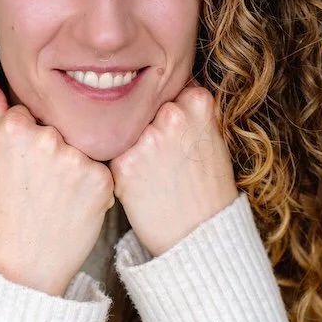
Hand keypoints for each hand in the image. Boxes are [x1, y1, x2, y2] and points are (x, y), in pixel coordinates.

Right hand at [0, 66, 114, 295]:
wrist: (19, 267)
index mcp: (13, 126)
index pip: (31, 111)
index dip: (28, 138)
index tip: (21, 166)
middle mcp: (46, 137)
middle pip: (58, 126)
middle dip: (53, 148)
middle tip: (38, 184)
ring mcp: (76, 158)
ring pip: (82, 145)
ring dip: (74, 164)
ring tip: (55, 195)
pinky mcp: (101, 180)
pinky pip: (102, 168)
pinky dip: (92, 184)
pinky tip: (73, 203)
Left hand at [109, 78, 238, 256]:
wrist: (200, 234)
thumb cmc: (206, 186)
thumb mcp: (210, 136)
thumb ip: (186, 109)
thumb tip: (155, 87)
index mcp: (197, 102)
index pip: (163, 88)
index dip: (161, 110)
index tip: (170, 131)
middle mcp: (172, 115)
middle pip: (141, 105)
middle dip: (144, 124)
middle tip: (160, 155)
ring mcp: (147, 138)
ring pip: (123, 127)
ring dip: (128, 143)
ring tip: (151, 170)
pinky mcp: (124, 163)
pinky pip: (110, 152)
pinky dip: (119, 165)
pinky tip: (138, 181)